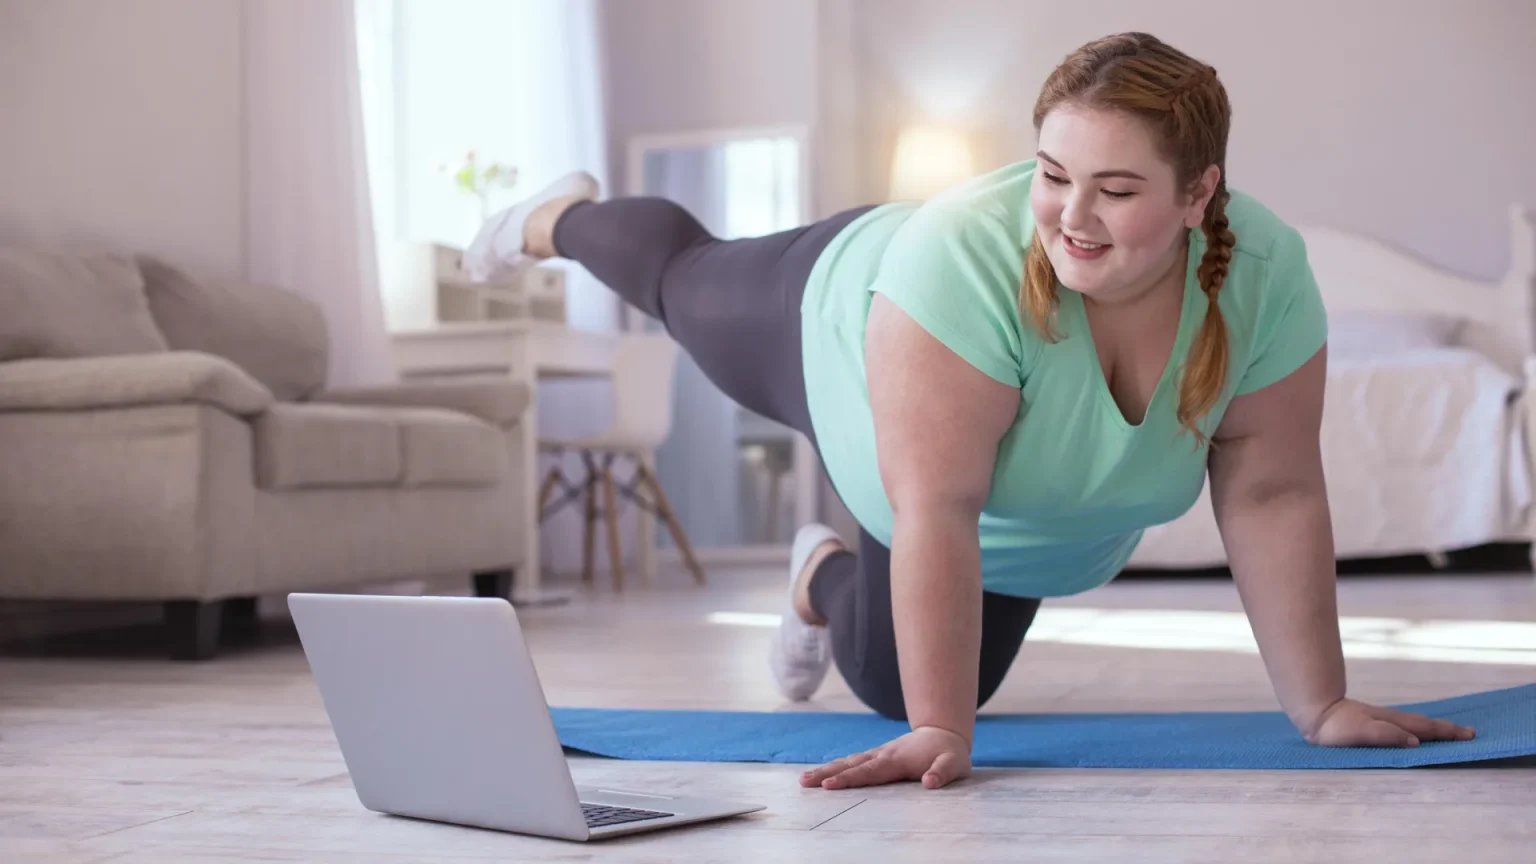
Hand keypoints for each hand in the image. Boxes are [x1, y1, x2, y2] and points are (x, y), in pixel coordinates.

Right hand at [799, 726, 970, 790]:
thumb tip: (928, 782)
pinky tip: (823, 774)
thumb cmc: (949, 753)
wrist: (944, 732)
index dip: (849, 779)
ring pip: (848, 762)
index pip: (869, 771)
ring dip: (826, 770)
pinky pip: (852, 762)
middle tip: (804, 782)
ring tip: (804, 780)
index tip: (829, 785)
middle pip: (850, 765)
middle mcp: (882, 755)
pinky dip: (836, 768)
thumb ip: (942, 773)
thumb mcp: (954, 764)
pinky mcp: (877, 756)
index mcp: (897, 759)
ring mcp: (878, 754)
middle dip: (826, 774)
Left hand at [1303, 698, 1475, 747]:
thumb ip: (1387, 736)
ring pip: (1414, 722)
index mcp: (1392, 724)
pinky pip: (1403, 724)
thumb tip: (1415, 741)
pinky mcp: (1373, 722)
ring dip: (1435, 727)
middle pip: (1424, 724)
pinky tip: (1416, 731)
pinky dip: (1417, 727)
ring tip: (1451, 731)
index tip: (1468, 736)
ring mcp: (1383, 720)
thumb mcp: (1361, 733)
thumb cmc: (1336, 727)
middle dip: (1447, 730)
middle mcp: (1391, 720)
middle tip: (1470, 734)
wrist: (1315, 713)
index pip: (1425, 729)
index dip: (1446, 733)